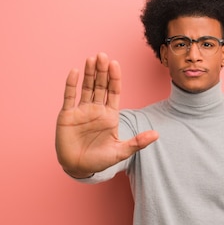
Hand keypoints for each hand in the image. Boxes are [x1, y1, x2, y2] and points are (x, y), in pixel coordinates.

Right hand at [55, 52, 158, 177]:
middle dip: (102, 71)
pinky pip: (69, 96)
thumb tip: (156, 134)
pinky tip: (75, 72)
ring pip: (86, 87)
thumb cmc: (99, 161)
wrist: (78, 168)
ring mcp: (81, 111)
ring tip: (91, 59)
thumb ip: (137, 142)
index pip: (114, 92)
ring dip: (88, 73)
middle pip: (100, 85)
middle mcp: (96, 109)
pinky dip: (71, 84)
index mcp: (110, 115)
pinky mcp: (67, 115)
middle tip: (103, 55)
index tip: (115, 64)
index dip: (115, 78)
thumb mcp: (120, 152)